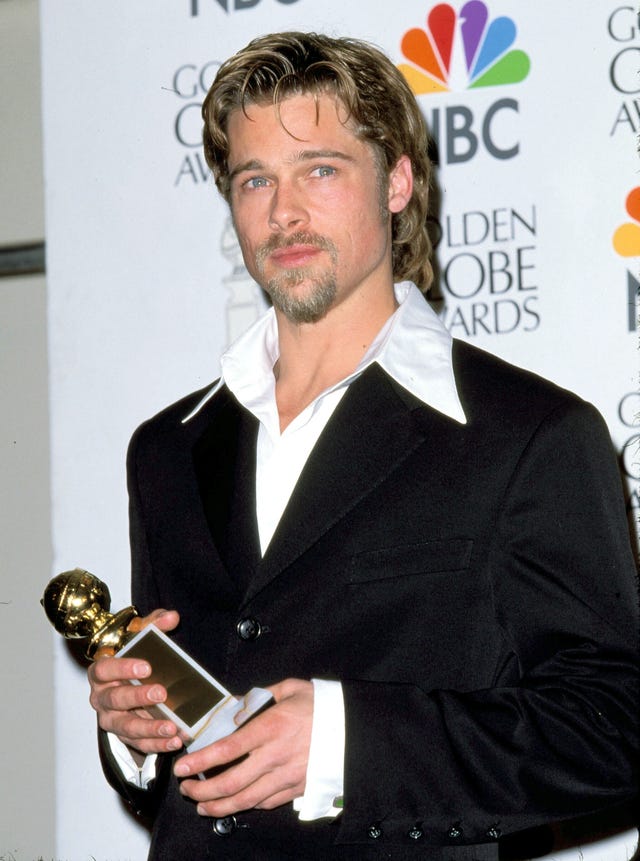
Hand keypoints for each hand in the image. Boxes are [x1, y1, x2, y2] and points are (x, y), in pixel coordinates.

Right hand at [88, 608, 182, 756]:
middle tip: (161, 694)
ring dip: (149, 728)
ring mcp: (112, 720)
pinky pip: (139, 744)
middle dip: (138, 698)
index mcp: (101, 672)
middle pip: (114, 700)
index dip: (123, 668)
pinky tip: (175, 740)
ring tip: (172, 728)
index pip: (104, 669)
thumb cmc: (133, 657)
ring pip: (126, 728)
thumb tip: (171, 616)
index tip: (146, 667)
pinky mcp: (125, 737)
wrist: (130, 681)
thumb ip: (154, 624)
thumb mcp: (140, 637)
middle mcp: (102, 698)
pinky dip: (157, 744)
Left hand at [174, 678, 312, 815]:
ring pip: (244, 801)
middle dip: (201, 791)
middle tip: (186, 789)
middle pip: (230, 783)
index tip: (182, 766)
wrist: (353, 728)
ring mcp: (286, 777)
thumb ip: (259, 697)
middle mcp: (275, 756)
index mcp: (270, 727)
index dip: (200, 761)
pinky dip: (246, 806)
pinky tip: (234, 803)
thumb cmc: (321, 705)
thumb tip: (236, 707)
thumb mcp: (290, 688)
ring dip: (218, 806)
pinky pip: (265, 803)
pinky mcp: (296, 789)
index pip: (226, 749)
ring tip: (201, 805)